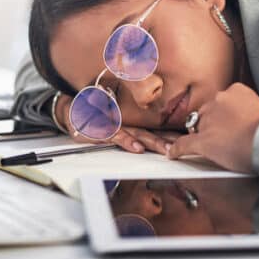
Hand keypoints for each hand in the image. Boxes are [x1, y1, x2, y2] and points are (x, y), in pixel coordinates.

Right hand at [55, 93, 181, 153]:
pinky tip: (137, 148)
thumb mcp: (112, 124)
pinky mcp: (101, 128)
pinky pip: (116, 136)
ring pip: (137, 134)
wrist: (70, 108)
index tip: (188, 141)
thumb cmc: (92, 116)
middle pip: (151, 133)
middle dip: (167, 141)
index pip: (155, 131)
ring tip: (165, 150)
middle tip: (182, 148)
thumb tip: (148, 142)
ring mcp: (115, 126)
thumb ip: (129, 132)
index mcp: (131, 125)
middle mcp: (126, 124)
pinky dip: (126, 142)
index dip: (171, 136)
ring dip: (152, 143)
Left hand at [166, 82, 258, 172]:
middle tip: (220, 136)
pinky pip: (185, 144)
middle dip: (210, 124)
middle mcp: (219, 101)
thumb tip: (248, 122)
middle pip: (206, 113)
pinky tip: (174, 154)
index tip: (225, 122)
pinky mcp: (203, 141)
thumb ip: (249, 112)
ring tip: (208, 146)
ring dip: (200, 135)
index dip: (221, 114)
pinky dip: (178, 150)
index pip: (221, 101)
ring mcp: (209, 121)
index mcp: (235, 91)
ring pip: (197, 127)